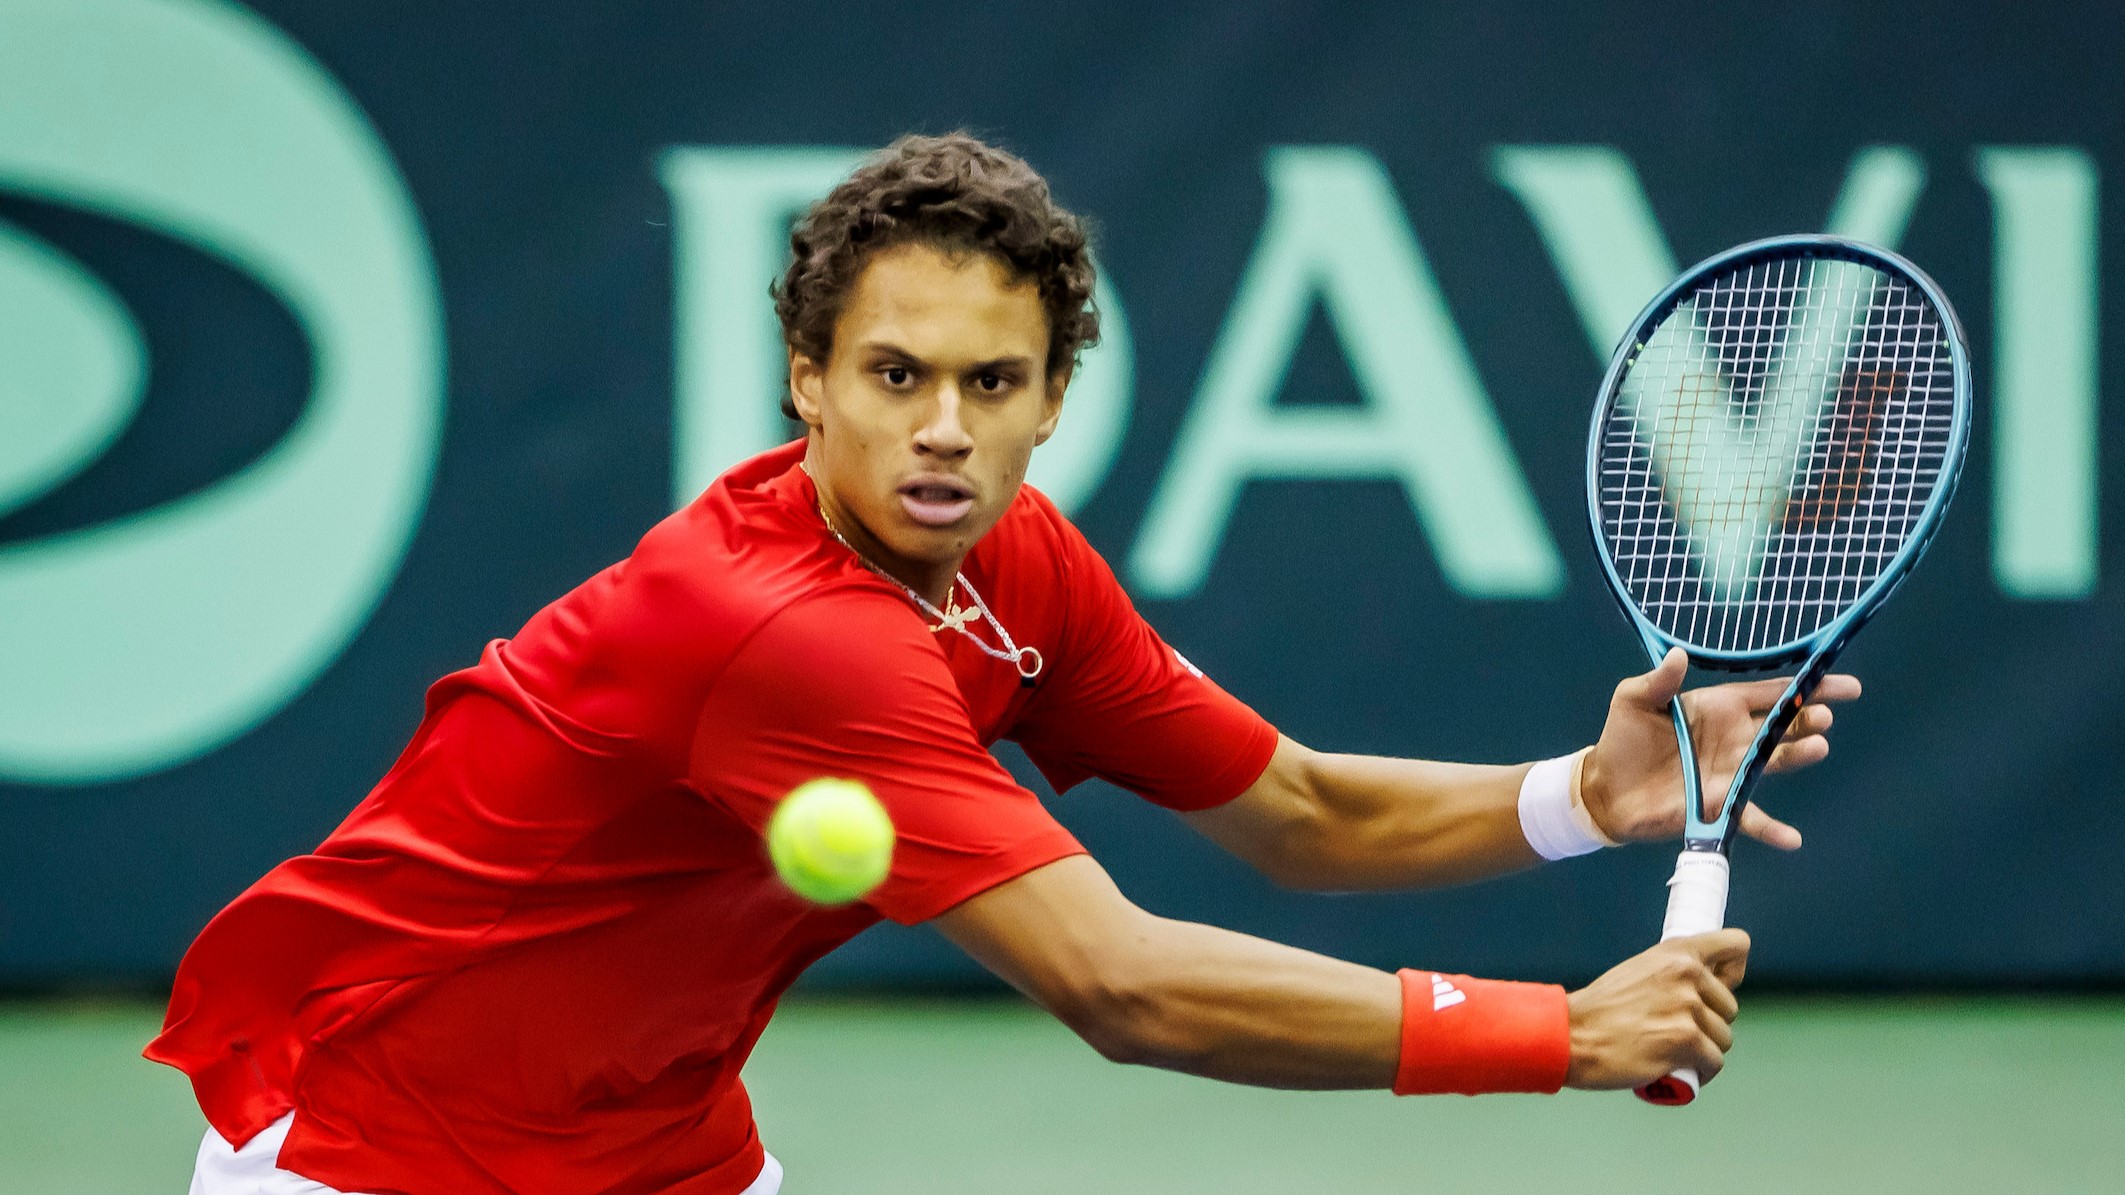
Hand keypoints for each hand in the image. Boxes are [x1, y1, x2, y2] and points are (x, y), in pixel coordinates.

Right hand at [1565, 930, 1748, 1089]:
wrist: (1571, 1034)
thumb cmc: (1600, 1010)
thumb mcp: (1639, 972)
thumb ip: (1672, 973)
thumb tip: (1706, 986)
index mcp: (1677, 952)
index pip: (1736, 945)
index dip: (1733, 970)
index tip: (1723, 984)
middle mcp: (1687, 975)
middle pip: (1729, 1006)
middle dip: (1709, 1023)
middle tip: (1678, 1031)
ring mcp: (1688, 1008)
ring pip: (1723, 1038)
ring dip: (1704, 1050)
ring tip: (1674, 1052)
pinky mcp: (1686, 1041)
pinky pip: (1714, 1062)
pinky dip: (1701, 1072)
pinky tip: (1681, 1071)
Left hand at [1579, 648, 1860, 848]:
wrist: (1606, 787)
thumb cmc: (1623, 738)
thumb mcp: (1634, 700)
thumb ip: (1658, 681)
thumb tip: (1677, 655)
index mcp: (1720, 707)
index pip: (1774, 693)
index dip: (1810, 686)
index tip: (1847, 686)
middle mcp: (1736, 738)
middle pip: (1782, 726)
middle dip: (1806, 719)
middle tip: (1822, 718)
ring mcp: (1733, 772)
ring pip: (1774, 763)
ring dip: (1797, 756)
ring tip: (1817, 748)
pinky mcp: (1721, 806)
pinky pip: (1752, 818)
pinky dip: (1772, 829)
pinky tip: (1792, 839)